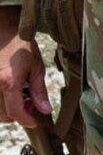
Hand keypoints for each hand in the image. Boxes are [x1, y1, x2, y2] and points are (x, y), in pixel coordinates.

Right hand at [0, 6, 49, 126]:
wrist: (2, 32)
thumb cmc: (21, 47)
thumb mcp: (36, 67)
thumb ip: (39, 91)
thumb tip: (45, 110)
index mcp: (7, 82)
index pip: (15, 112)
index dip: (26, 120)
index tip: (35, 122)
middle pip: (3, 116)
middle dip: (18, 114)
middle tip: (30, 100)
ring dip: (9, 109)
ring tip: (20, 93)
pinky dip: (1, 101)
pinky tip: (10, 90)